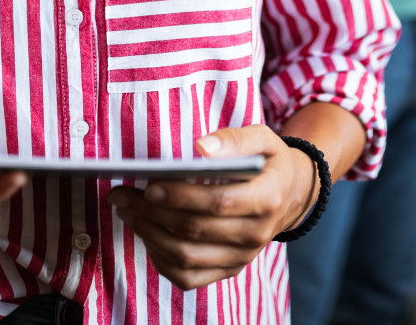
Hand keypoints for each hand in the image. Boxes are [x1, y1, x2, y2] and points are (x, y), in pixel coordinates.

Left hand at [108, 125, 316, 290]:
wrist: (292, 194)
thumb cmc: (271, 162)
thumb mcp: (265, 138)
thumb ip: (235, 139)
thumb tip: (201, 148)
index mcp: (267, 198)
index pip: (219, 202)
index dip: (181, 197)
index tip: (149, 185)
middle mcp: (256, 234)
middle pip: (195, 230)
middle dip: (152, 213)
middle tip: (123, 196)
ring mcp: (242, 256)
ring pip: (187, 256)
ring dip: (150, 236)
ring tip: (128, 213)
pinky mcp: (230, 269)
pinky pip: (189, 277)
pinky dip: (161, 261)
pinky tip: (147, 236)